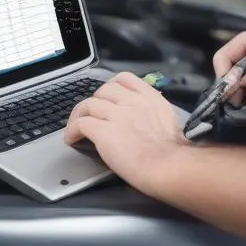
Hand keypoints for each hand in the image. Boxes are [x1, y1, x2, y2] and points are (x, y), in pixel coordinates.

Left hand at [64, 72, 188, 189]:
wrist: (169, 167)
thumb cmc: (174, 154)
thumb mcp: (168, 122)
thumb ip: (153, 114)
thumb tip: (144, 121)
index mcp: (149, 98)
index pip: (124, 79)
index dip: (111, 85)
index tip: (107, 97)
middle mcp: (132, 101)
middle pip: (103, 90)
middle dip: (95, 101)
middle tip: (92, 115)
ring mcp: (117, 114)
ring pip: (88, 104)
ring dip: (79, 115)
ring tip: (76, 127)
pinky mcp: (103, 131)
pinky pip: (80, 124)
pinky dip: (72, 130)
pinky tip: (71, 139)